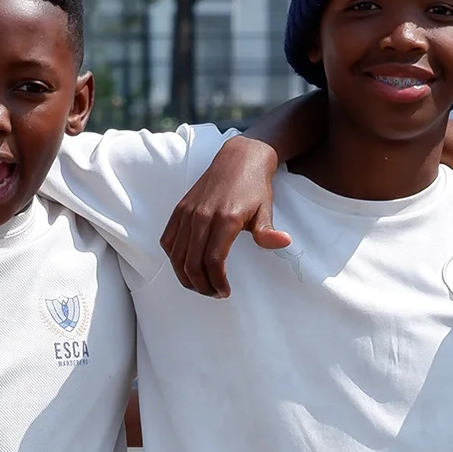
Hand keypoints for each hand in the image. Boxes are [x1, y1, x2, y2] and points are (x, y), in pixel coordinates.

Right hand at [158, 137, 290, 297]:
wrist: (238, 159)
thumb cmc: (254, 187)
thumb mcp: (266, 209)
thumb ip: (268, 231)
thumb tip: (284, 242)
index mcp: (225, 219)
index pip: (213, 260)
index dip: (217, 282)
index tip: (225, 292)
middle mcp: (202, 216)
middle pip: (192, 263)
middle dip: (202, 285)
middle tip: (214, 293)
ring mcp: (188, 212)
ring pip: (177, 256)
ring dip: (186, 277)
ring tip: (201, 285)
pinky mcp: (180, 210)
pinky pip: (168, 241)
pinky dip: (174, 259)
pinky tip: (186, 267)